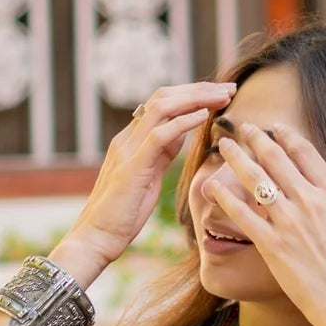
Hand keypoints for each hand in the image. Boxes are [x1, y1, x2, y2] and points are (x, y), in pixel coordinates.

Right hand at [66, 82, 235, 273]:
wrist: (95, 238)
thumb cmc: (121, 216)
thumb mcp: (148, 178)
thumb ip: (160, 154)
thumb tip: (180, 136)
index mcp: (131, 140)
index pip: (163, 104)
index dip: (193, 95)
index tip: (221, 95)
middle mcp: (128, 138)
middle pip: (164, 97)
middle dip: (200, 89)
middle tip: (230, 87)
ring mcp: (128, 149)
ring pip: (163, 107)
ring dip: (196, 98)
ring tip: (223, 96)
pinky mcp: (132, 166)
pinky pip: (160, 135)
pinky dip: (183, 122)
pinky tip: (204, 116)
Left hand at [210, 122, 325, 325]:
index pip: (305, 153)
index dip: (286, 136)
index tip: (274, 127)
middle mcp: (310, 201)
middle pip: (277, 160)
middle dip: (256, 139)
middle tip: (242, 127)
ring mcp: (289, 222)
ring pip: (257, 180)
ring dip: (236, 158)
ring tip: (223, 145)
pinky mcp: (271, 244)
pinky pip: (243, 215)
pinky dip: (226, 197)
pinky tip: (212, 184)